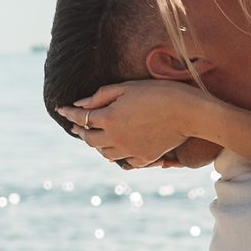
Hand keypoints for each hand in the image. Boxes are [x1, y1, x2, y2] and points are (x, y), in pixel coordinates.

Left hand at [60, 78, 206, 166]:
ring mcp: (130, 151)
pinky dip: (118, 156)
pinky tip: (118, 150)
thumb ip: (101, 96)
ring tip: (95, 138)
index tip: (61, 109)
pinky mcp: (145, 158)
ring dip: (97, 146)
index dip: (69, 113)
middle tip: (76, 125)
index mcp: (108, 119)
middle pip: (89, 139)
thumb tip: (79, 105)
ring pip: (105, 154)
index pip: (80, 117)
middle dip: (80, 131)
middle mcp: (115, 139)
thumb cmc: (159, 93)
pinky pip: (125, 161)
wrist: (189, 113)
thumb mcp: (127, 88)